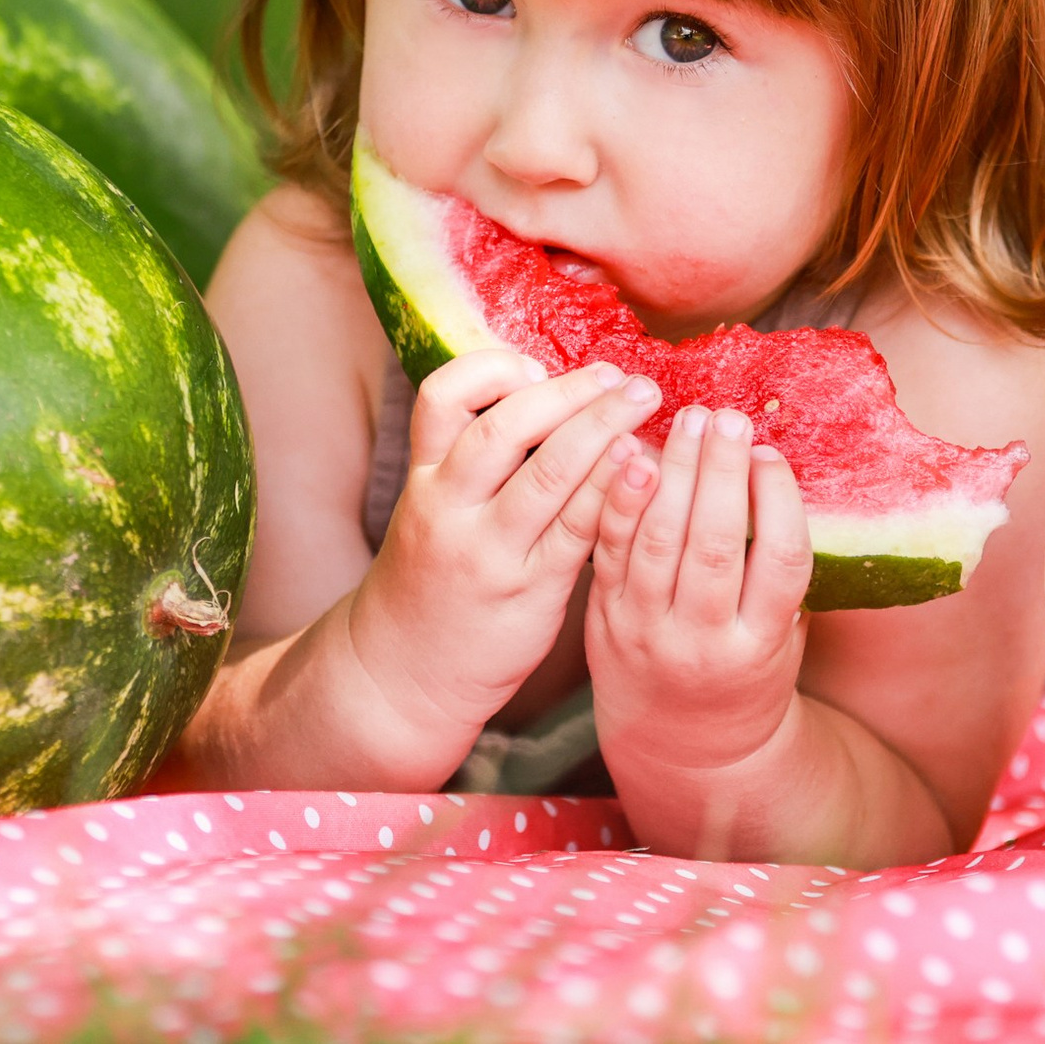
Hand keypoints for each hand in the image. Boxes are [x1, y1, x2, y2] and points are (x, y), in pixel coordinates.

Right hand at [349, 350, 661, 740]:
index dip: (491, 371)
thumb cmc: (431, 584)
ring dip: (602, 428)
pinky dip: (613, 489)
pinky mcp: (530, 591)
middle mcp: (449, 510)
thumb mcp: (431, 512)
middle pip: (502, 430)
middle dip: (566, 393)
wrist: (400, 678)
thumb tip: (548, 398)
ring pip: (548, 475)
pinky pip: (579, 530)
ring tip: (642, 400)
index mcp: (424, 482)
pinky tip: (644, 466)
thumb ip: (475, 464)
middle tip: (616, 375)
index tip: (534, 367)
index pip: (440, 399)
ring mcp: (488, 553)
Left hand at [587, 404, 813, 777]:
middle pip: (713, 545)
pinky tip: (631, 453)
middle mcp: (702, 642)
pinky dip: (620, 499)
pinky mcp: (605, 620)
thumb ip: (778, 574)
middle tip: (726, 418)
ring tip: (688, 422)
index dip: (777, 502)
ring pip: (657, 542)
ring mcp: (648, 631)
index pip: (779, 562)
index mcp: (759, 646)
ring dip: (673, 473)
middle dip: (720, 473)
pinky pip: (610, 550)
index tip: (771, 453)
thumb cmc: (745, 674)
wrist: (682, 746)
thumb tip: (773, 474)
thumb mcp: (782, 638)